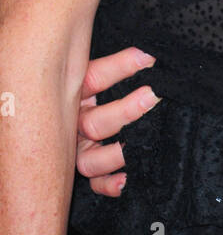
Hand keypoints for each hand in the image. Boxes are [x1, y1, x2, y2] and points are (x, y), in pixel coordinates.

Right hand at [76, 48, 159, 196]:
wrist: (57, 111)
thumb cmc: (83, 84)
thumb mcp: (92, 68)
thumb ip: (116, 62)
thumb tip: (149, 51)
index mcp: (74, 92)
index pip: (97, 77)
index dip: (122, 66)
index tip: (147, 58)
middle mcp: (73, 122)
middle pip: (94, 123)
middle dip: (126, 111)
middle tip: (153, 98)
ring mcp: (77, 148)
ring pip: (90, 159)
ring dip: (118, 153)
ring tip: (143, 143)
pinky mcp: (87, 167)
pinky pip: (93, 182)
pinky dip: (107, 184)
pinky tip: (125, 181)